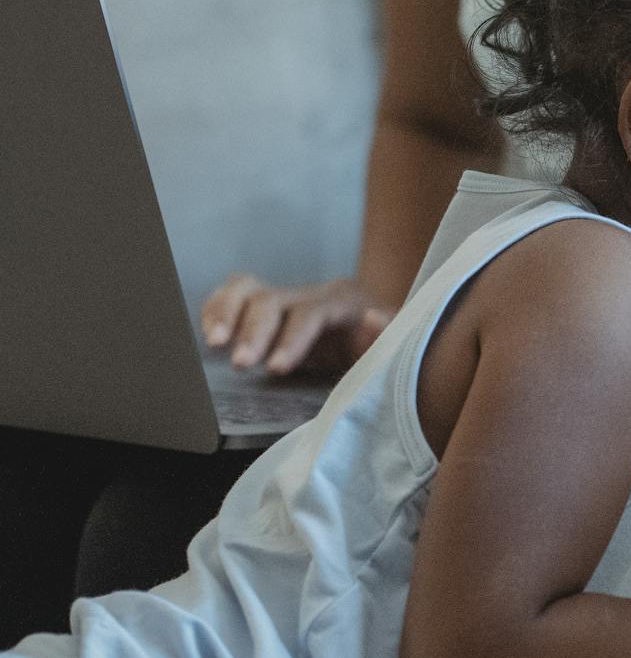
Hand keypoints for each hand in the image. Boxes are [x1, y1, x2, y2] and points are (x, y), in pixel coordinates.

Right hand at [200, 274, 392, 376]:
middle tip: (241, 364)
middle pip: (272, 301)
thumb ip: (384, 339)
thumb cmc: (384, 349)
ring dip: (226, 314)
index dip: (292, 339)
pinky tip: (210, 333)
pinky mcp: (269, 307)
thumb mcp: (394, 349)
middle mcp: (311, 293)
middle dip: (253, 332)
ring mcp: (287, 297)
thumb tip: (372, 320)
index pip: (311, 314)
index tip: (276, 368)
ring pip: (247, 289)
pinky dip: (217, 309)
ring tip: (214, 344)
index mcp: (344, 303)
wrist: (379, 336)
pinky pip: (236, 295)